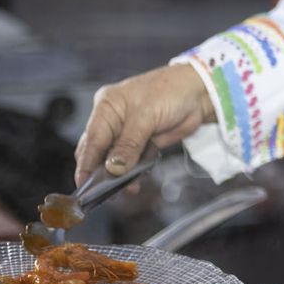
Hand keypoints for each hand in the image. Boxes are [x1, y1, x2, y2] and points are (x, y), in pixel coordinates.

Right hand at [74, 64, 214, 184]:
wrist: (200, 93)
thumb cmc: (171, 91)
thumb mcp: (146, 116)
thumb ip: (129, 143)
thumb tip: (114, 168)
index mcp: (106, 107)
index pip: (91, 139)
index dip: (86, 163)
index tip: (83, 184)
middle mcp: (113, 120)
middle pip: (98, 151)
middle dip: (100, 172)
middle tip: (103, 192)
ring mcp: (128, 132)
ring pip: (115, 160)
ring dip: (119, 176)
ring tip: (126, 188)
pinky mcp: (143, 142)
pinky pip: (132, 162)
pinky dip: (133, 173)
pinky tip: (135, 182)